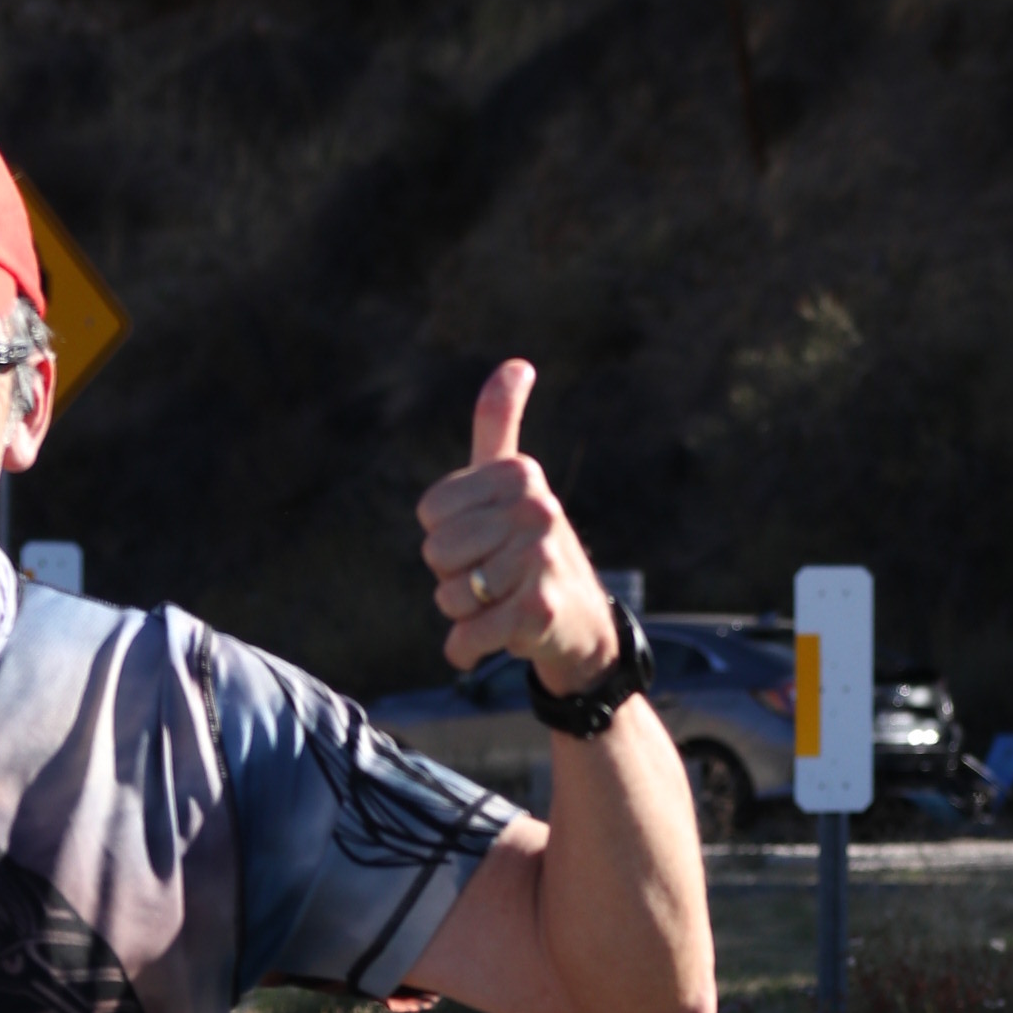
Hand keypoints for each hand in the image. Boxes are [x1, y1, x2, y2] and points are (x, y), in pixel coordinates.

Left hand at [417, 362, 618, 685]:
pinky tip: (496, 639)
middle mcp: (535, 508)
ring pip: (448, 595)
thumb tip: (517, 364)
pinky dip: (468, 648)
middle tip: (497, 577)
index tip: (487, 540)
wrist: (582, 625)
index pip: (431, 512)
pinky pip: (466, 634)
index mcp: (520, 474)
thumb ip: (500, 423)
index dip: (448, 536)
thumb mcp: (515, 484)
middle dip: (455, 576)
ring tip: (503, 603)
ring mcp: (539, 558)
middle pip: (436, 552)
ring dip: (465, 612)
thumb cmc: (533, 552)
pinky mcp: (538, 609)